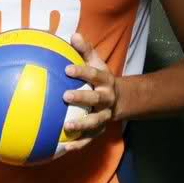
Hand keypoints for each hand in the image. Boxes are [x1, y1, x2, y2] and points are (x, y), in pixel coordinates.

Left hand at [63, 33, 117, 151]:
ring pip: (94, 121)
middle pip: (96, 98)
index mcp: (105, 80)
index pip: (94, 75)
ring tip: (66, 127)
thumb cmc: (100, 77)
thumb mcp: (96, 62)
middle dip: (81, 98)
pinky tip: (64, 147)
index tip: (67, 69)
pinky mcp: (100, 129)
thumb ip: (85, 49)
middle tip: (65, 96)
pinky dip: (78, 144)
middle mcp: (106, 98)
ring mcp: (104, 115)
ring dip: (81, 125)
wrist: (119, 99)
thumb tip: (73, 35)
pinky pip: (89, 138)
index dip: (82, 71)